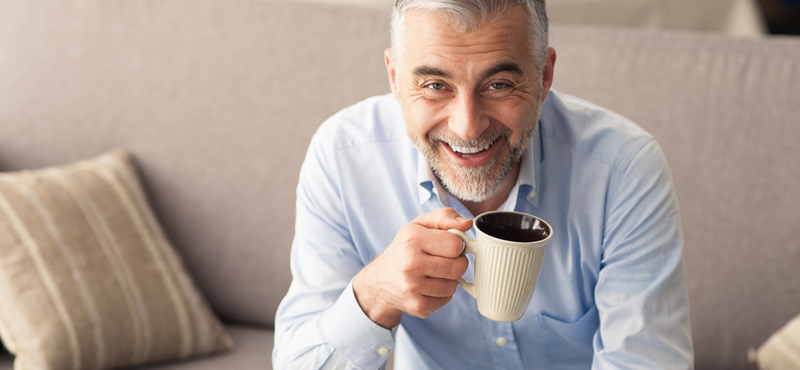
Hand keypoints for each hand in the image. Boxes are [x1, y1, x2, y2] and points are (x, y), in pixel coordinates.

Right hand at [353, 208, 471, 328]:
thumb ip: (445, 217)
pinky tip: (429, 286)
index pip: (456, 244)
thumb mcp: (420, 224)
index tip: (446, 245)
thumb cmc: (405, 248)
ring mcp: (413, 287)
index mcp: (413, 239)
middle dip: (456, 263)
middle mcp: (411, 263)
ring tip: (434, 273)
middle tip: (443, 260)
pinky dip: (442, 294)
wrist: (380, 279)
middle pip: (458, 267)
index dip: (456, 244)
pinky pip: (446, 300)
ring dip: (449, 279)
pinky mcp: (417, 305)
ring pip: (454, 285)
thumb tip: (467, 223)